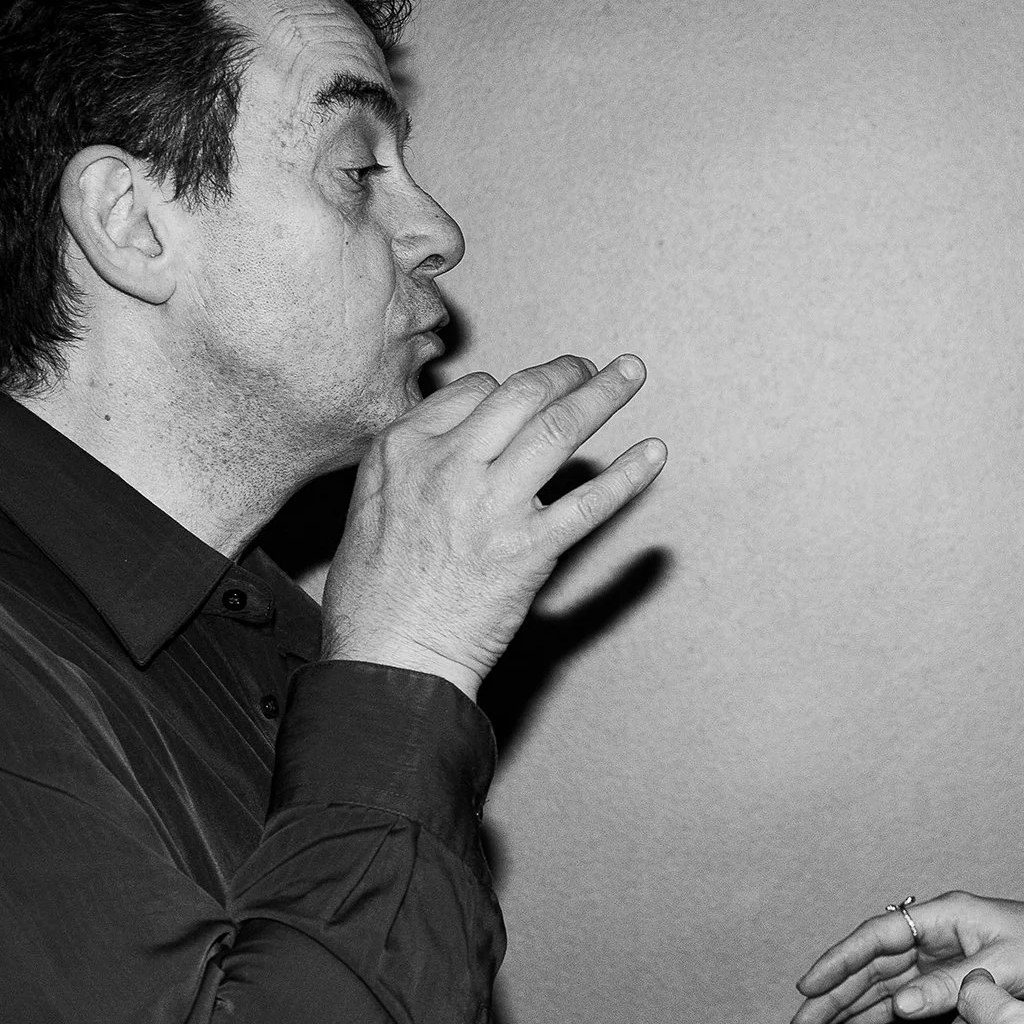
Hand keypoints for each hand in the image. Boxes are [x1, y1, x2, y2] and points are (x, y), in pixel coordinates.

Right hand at [323, 354, 665, 695]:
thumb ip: (415, 462)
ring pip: (559, 430)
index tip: (527, 397)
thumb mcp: (369, 504)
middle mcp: (450, 466)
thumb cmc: (372, 593)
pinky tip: (654, 454)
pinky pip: (590, 503)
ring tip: (630, 373)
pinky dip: (629, 476)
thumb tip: (464, 435)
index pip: (473, 391)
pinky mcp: (529, 550)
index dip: (508, 389)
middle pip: (521, 395)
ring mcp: (493, 506)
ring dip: (604, 394)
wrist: (390, 655)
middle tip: (589, 367)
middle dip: (564, 373)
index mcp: (405, 449)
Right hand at [790, 891, 1023, 1023]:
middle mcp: (942, 936)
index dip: (841, 961)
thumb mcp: (1005, 967)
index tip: (810, 985)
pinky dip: (884, 1014)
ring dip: (853, 1006)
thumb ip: (950, 986)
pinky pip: (910, 1000)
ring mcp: (948, 962)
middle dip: (837, 992)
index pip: (879, 936)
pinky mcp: (959, 987)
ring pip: (887, 984)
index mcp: (948, 915)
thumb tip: (899, 1005)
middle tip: (803, 1023)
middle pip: (874, 964)